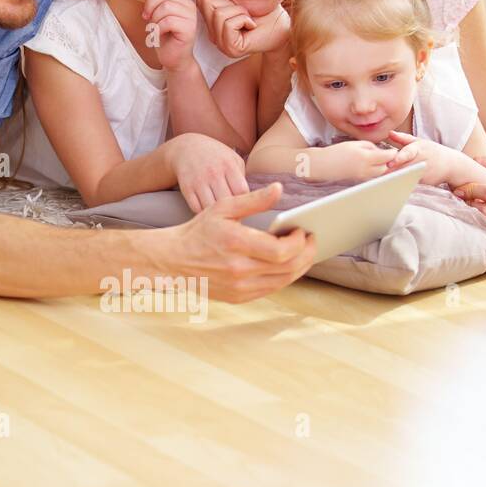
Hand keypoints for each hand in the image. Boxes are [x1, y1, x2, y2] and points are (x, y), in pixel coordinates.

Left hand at [141, 0, 198, 71]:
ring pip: (166, 7)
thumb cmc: (165, 36)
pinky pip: (168, 21)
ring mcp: (191, 17)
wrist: (173, 58)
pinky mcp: (189, 29)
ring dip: (154, 18)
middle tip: (146, 16)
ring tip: (154, 27)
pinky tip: (159, 34)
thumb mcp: (157, 13)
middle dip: (150, 4)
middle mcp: (189, 5)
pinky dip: (159, 28)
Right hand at [167, 133, 248, 211]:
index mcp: (229, 165)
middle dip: (231, 210)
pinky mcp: (187, 188)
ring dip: (216, 214)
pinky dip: (203, 212)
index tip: (242, 204)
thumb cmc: (216, 156)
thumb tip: (248, 199)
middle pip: (227, 202)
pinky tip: (207, 210)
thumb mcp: (233, 159)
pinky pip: (196, 208)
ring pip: (211, 208)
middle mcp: (214, 173)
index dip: (244, 201)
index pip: (242, 192)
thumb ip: (241, 177)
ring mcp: (199, 181)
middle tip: (232, 213)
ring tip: (220, 214)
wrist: (187, 148)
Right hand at [168, 181, 315, 301]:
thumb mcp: (223, 208)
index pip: (281, 251)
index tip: (303, 231)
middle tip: (312, 240)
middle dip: (307, 254)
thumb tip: (279, 189)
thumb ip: (253, 199)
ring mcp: (239, 287)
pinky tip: (287, 265)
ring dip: (299, 267)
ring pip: (283, 282)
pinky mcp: (238, 297)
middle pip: (288, 268)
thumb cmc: (199, 231)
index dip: (300, 243)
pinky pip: (271, 290)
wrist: (173, 260)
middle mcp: (239, 270)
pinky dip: (284, 277)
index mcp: (236, 244)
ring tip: (304, 252)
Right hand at [196, 0, 289, 57]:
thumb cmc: (264, 10)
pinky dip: (244, 18)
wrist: (282, 26)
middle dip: (229, 1)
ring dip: (239, 11)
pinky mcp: (231, 49)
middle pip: (207, 3)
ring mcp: (220, 44)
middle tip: (244, 12)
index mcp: (212, 23)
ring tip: (249, 19)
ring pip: (218, 13)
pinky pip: (229, 23)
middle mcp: (213, 35)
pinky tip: (251, 25)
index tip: (237, 3)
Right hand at [318, 140, 400, 180]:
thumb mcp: (355, 144)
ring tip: (375, 160)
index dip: (392, 153)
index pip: (387, 157)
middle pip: (385, 167)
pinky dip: (373, 171)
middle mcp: (365, 169)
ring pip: (379, 174)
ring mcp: (362, 177)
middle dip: (386, 161)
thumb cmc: (337, 152)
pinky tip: (368, 166)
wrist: (323, 165)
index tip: (392, 150)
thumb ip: (371, 146)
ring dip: (380, 167)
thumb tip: (381, 152)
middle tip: (384, 155)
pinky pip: (372, 177)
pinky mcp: (359, 181)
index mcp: (365, 157)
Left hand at [385, 131, 453, 184]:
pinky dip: (401, 185)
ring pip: (407, 177)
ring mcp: (423, 172)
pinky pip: (410, 184)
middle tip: (379, 175)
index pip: (408, 152)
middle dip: (391, 171)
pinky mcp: (424, 182)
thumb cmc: (432, 152)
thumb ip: (403, 139)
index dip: (399, 158)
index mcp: (418, 148)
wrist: (452, 164)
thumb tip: (389, 132)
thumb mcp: (420, 142)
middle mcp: (421, 160)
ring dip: (395, 180)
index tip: (390, 163)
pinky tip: (391, 187)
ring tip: (382, 183)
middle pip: (404, 167)